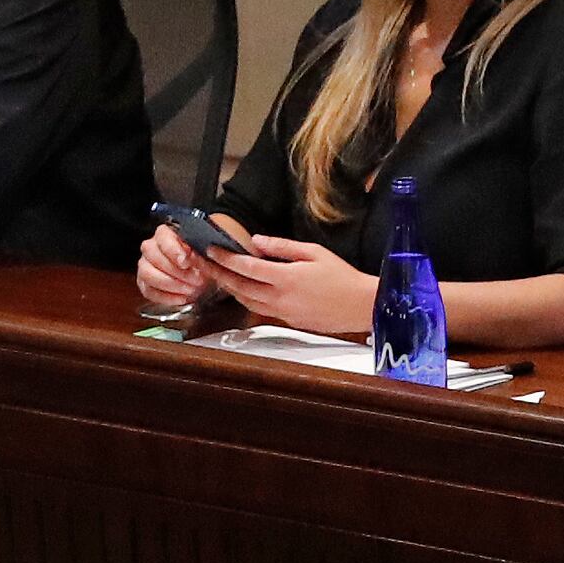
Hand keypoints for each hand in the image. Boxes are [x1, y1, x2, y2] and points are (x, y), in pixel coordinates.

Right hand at [135, 222, 225, 313]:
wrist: (202, 276)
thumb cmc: (202, 261)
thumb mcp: (205, 252)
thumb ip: (199, 251)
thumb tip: (194, 257)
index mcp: (166, 233)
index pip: (163, 238)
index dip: (174, 251)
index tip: (186, 262)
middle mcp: (151, 247)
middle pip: (153, 256)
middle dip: (176, 271)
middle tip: (196, 279)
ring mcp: (145, 265)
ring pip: (147, 274)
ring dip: (171, 284)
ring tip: (190, 290)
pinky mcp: (144, 283)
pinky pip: (148, 291)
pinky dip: (166, 297)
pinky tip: (182, 298)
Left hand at [206, 230, 375, 337]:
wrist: (361, 306)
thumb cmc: (341, 276)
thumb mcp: (314, 252)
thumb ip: (282, 247)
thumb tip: (257, 241)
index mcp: (285, 278)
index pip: (246, 268)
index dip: (225, 258)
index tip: (211, 249)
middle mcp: (279, 298)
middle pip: (239, 287)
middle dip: (218, 273)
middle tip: (203, 262)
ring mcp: (281, 312)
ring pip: (246, 301)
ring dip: (229, 288)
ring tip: (217, 275)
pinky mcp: (287, 321)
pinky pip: (258, 309)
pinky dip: (245, 298)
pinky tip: (242, 289)